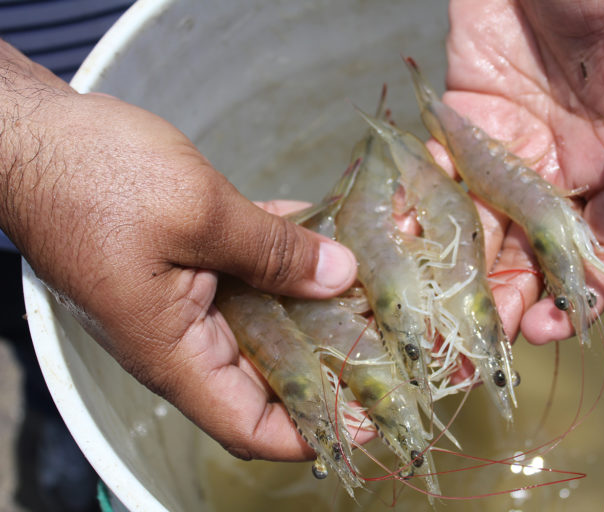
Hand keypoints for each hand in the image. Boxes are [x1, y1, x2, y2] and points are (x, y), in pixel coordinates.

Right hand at [0, 41, 356, 460]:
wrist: (34, 136)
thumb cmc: (94, 178)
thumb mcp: (198, 213)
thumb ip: (273, 251)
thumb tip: (340, 276)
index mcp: (175, 352)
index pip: (250, 425)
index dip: (313, 431)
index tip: (368, 418)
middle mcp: (184, 337)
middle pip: (272, 374)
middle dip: (334, 355)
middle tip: (391, 332)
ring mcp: (187, 299)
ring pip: (268, 319)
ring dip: (320, 298)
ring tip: (378, 278)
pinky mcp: (189, 262)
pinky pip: (250, 272)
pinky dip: (289, 257)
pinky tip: (331, 233)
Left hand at [434, 0, 603, 342]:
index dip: (584, 293)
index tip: (556, 326)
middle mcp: (560, 172)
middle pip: (536, 258)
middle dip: (511, 305)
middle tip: (478, 347)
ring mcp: (506, 156)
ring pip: (484, 236)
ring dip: (460, 282)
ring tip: (433, 321)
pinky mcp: (460, 132)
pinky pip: (440, 185)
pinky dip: (421, 220)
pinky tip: (400, 254)